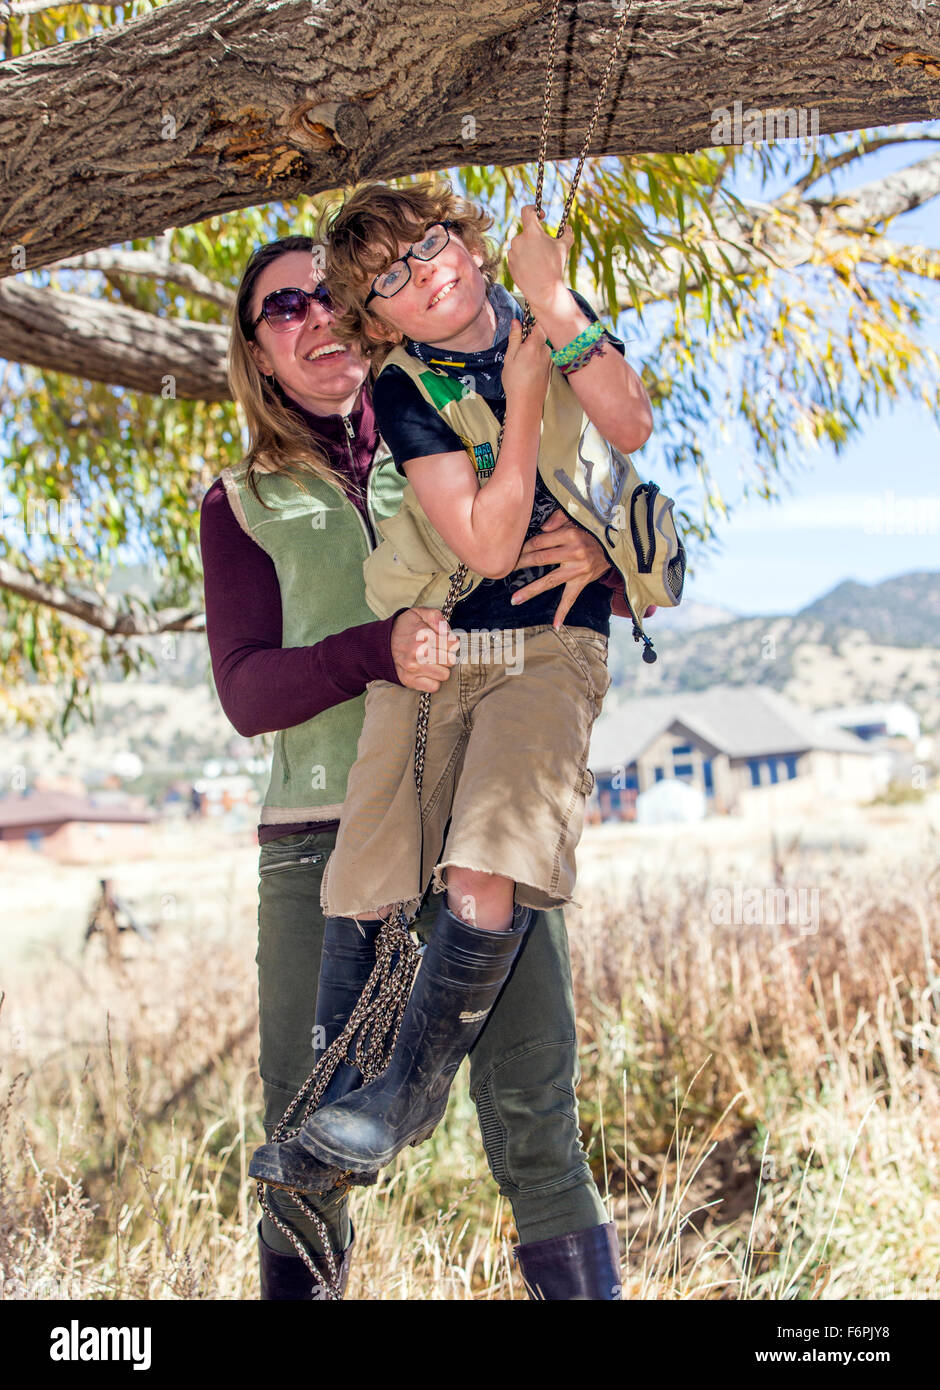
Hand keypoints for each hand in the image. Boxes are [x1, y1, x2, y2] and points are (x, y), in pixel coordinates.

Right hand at [390, 607, 459, 691]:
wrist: (380, 643)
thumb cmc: (404, 628)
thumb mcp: (418, 613)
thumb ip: (437, 618)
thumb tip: (448, 632)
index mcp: (423, 635)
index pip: (453, 644)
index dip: (451, 642)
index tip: (445, 641)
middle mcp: (418, 653)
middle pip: (451, 661)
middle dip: (447, 655)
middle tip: (439, 652)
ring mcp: (413, 668)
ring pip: (444, 675)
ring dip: (441, 669)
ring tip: (433, 662)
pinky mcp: (409, 680)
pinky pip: (434, 687)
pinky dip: (433, 680)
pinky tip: (428, 672)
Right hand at [501, 316, 550, 411]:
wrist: (527, 403)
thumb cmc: (515, 382)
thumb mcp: (510, 357)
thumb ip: (515, 338)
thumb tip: (516, 322)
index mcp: (535, 345)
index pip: (541, 322)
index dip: (535, 318)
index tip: (528, 319)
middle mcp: (547, 350)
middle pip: (542, 335)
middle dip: (532, 337)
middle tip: (520, 346)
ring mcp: (551, 359)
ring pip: (543, 346)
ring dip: (535, 349)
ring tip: (523, 361)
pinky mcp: (552, 368)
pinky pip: (545, 356)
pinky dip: (538, 358)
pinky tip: (529, 369)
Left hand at [506, 204, 573, 308]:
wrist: (543, 290)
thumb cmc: (554, 267)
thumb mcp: (564, 248)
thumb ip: (567, 234)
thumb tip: (568, 228)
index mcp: (531, 232)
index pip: (527, 211)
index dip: (534, 209)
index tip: (540, 216)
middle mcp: (518, 240)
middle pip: (527, 232)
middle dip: (535, 237)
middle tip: (545, 248)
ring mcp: (512, 252)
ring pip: (521, 245)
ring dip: (529, 248)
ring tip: (538, 261)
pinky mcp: (509, 263)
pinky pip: (516, 256)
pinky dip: (523, 259)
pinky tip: (532, 268)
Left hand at [509, 509, 610, 628]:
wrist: (615, 547)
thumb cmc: (591, 531)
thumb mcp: (577, 518)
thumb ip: (558, 517)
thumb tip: (542, 527)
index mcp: (570, 534)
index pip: (539, 542)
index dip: (523, 547)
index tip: (511, 551)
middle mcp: (574, 552)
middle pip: (540, 559)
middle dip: (521, 564)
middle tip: (504, 570)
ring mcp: (578, 569)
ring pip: (549, 581)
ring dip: (531, 591)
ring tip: (515, 599)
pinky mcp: (583, 581)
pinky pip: (571, 598)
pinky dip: (563, 611)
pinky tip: (555, 624)